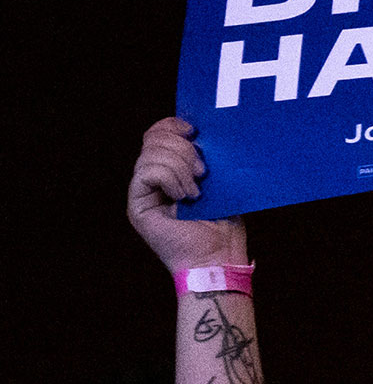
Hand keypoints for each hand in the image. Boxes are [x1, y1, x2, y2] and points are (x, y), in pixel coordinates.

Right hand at [128, 118, 246, 273]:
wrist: (220, 258)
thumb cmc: (224, 225)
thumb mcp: (220, 184)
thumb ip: (205, 159)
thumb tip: (202, 134)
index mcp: (170, 169)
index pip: (158, 134)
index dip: (172, 125)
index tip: (195, 131)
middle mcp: (152, 178)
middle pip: (152, 140)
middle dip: (181, 148)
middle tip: (203, 170)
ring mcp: (143, 192)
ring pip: (150, 155)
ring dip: (179, 167)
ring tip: (197, 190)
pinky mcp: (138, 205)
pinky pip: (147, 173)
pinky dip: (170, 178)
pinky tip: (186, 196)